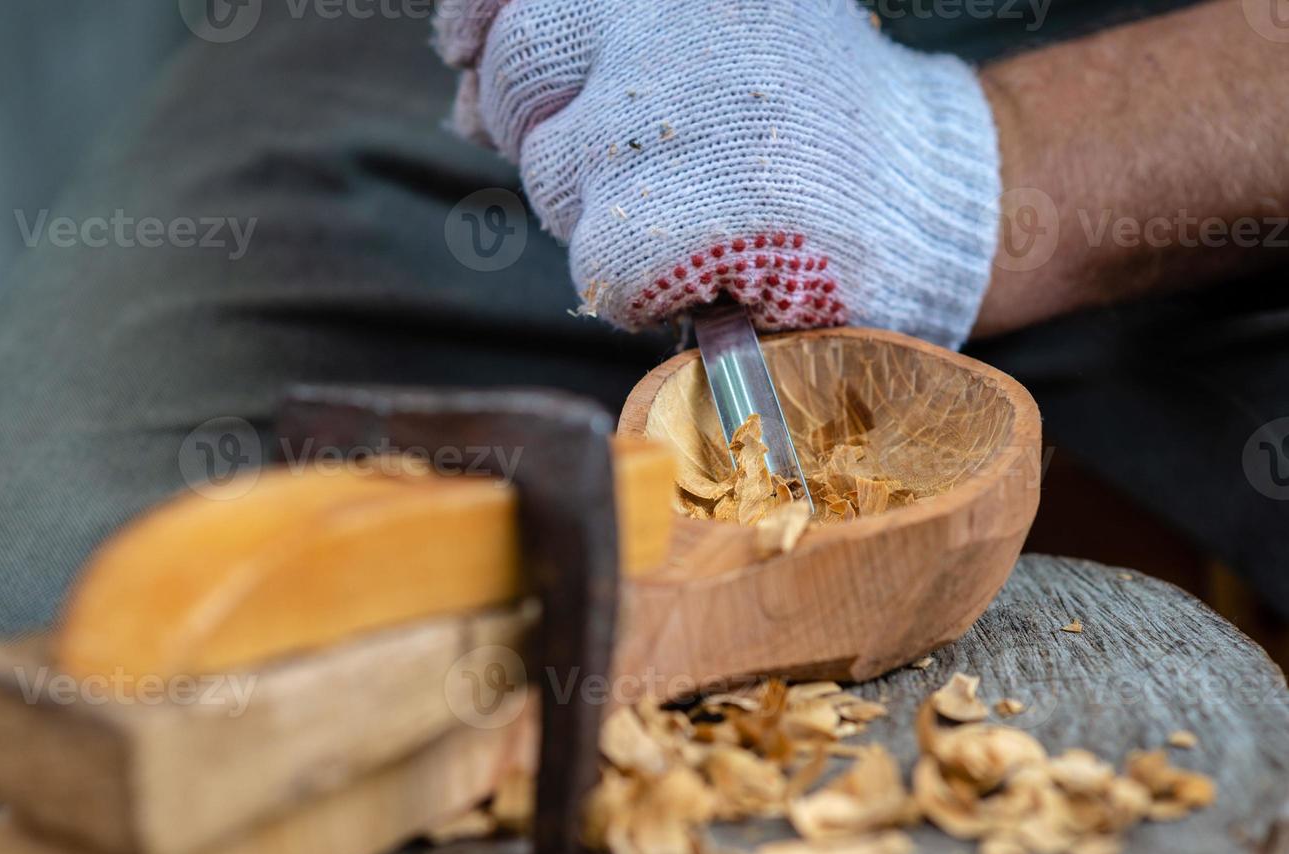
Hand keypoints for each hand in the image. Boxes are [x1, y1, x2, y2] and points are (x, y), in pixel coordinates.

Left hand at [435, 0, 999, 348]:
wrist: (932, 192)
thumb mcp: (716, 29)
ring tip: (700, 209)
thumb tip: (463, 92)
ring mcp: (661, 119)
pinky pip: (597, 265)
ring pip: (551, 182)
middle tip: (632, 161)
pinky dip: (640, 286)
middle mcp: (657, 25)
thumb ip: (591, 48)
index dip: (480, 26)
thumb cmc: (815, 117)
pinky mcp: (668, 218)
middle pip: (518, 85)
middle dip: (549, 134)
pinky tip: (704, 265)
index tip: (468, 53)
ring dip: (604, 213)